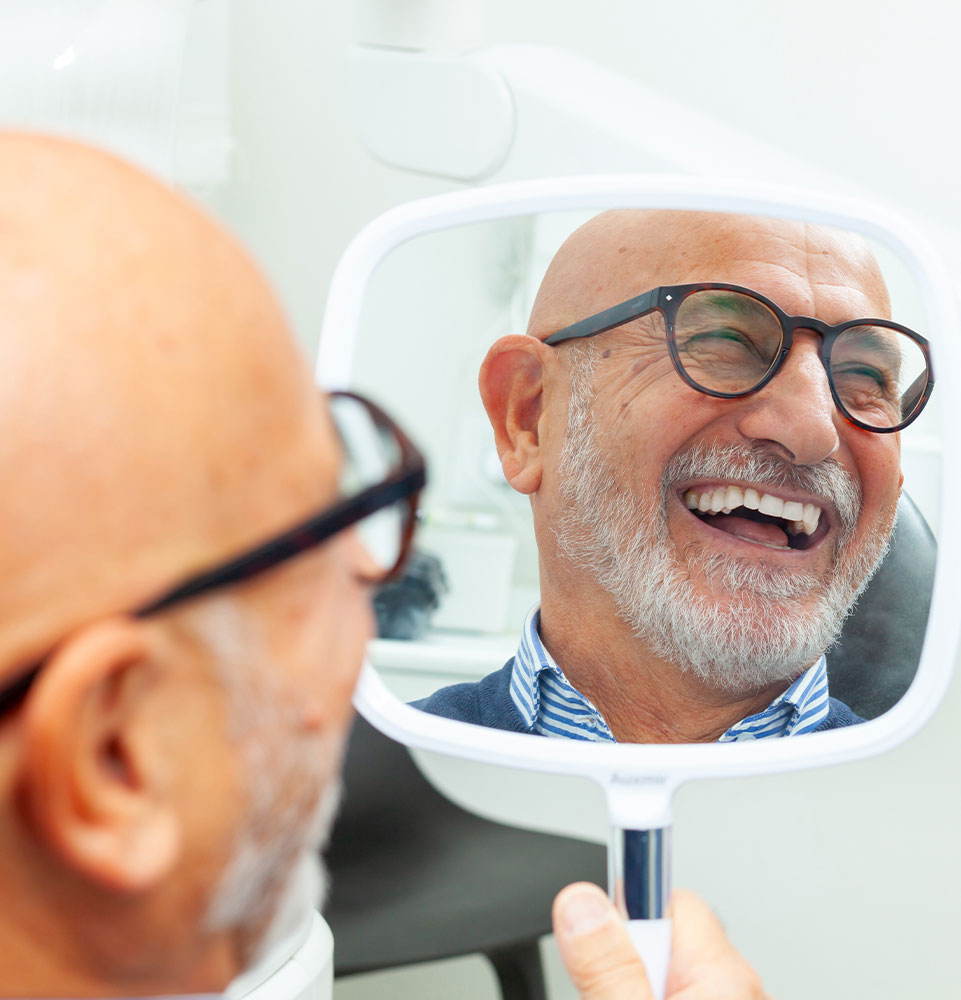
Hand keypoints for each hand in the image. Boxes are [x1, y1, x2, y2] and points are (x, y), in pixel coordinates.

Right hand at [552, 883, 768, 998]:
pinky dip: (662, 997)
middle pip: (669, 939)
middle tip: (605, 992)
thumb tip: (581, 903)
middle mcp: (745, 992)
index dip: (624, 911)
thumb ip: (606, 968)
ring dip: (646, 987)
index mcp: (725, 978)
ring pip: (679, 977)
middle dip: (631, 960)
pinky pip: (691, 994)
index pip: (669, 897)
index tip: (588, 911)